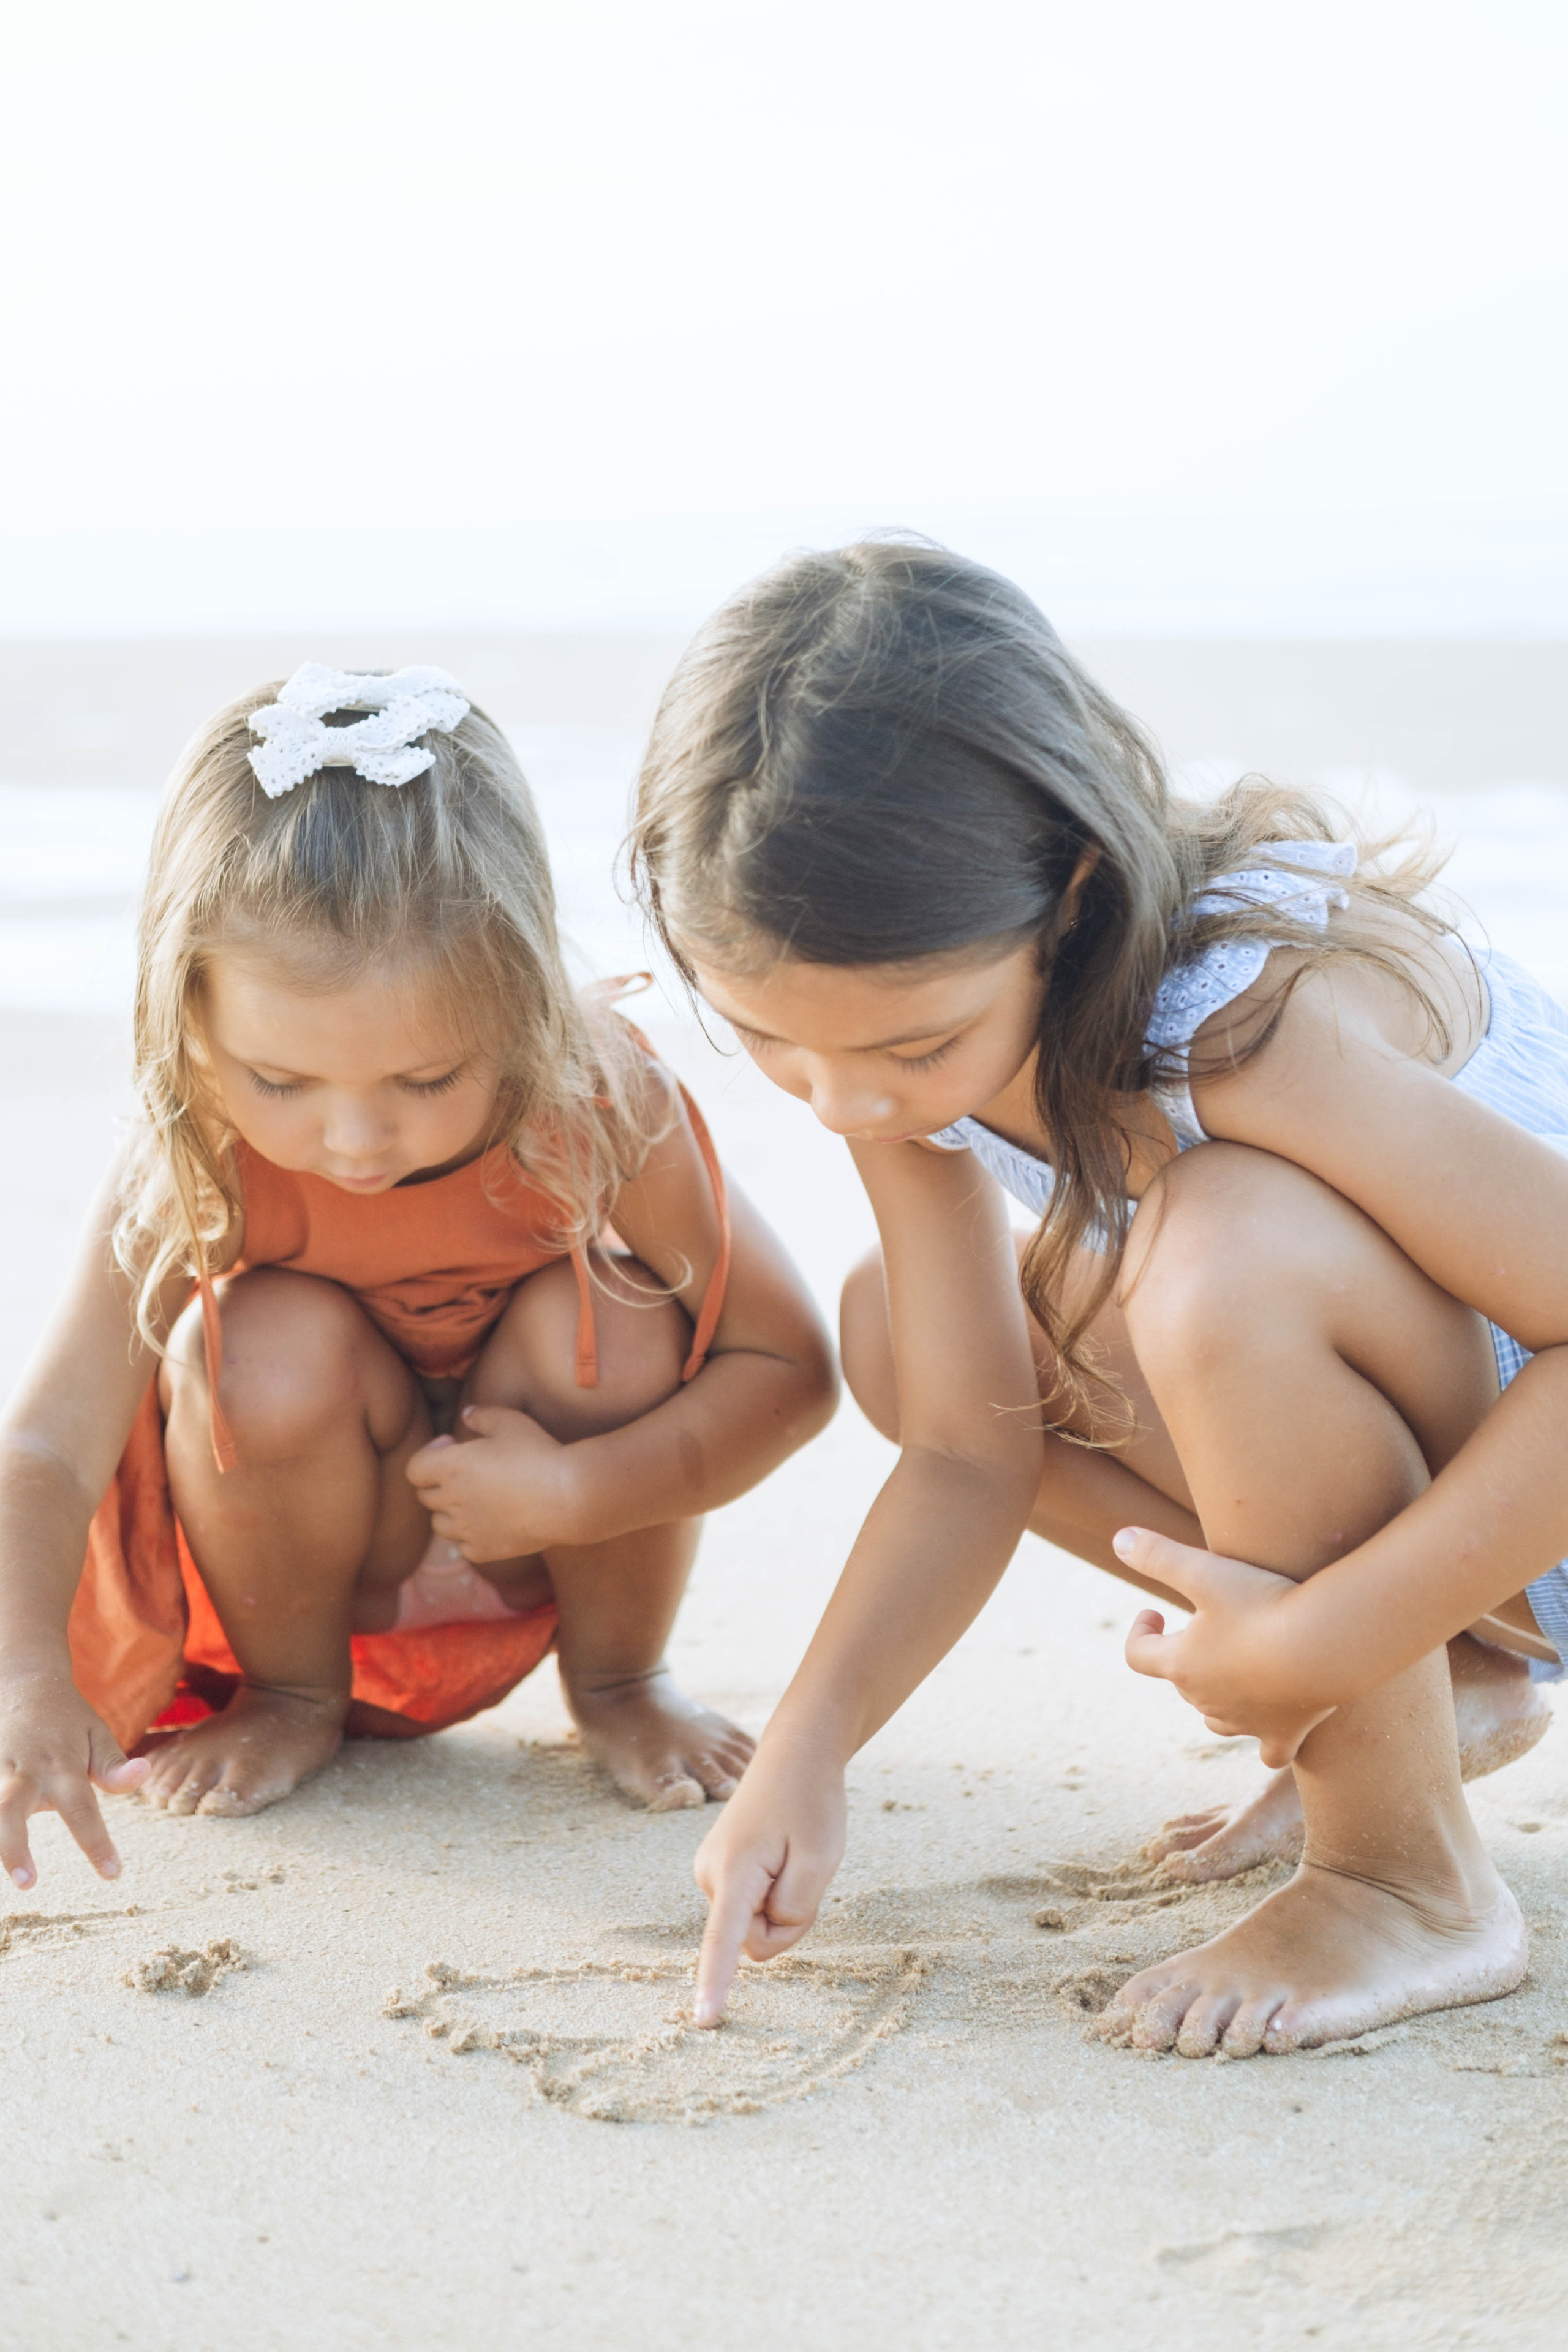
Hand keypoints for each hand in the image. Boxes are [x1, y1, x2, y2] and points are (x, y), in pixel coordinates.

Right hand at [0, 1666, 150, 1887]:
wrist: (24, 1684)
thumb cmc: (68, 1720)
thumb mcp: (97, 1736)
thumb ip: (114, 1766)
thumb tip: (145, 1774)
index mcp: (61, 1767)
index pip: (83, 1811)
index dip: (97, 1844)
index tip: (113, 1874)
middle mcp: (25, 1772)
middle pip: (13, 1811)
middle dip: (15, 1847)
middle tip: (27, 1883)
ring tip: (7, 1877)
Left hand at [405, 1407, 577, 1561]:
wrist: (568, 1498)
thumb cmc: (539, 1453)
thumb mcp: (511, 1422)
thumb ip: (483, 1416)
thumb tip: (467, 1414)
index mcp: (451, 1467)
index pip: (414, 1468)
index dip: (428, 1454)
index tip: (452, 1445)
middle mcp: (452, 1501)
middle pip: (425, 1495)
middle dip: (439, 1481)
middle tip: (468, 1470)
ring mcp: (467, 1529)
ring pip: (439, 1523)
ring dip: (450, 1511)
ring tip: (476, 1499)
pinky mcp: (484, 1551)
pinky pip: (462, 1546)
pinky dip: (469, 1535)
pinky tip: (489, 1522)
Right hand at [691, 1738, 847, 2027]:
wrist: (795, 1754)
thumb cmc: (811, 1803)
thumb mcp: (820, 1859)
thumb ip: (792, 1912)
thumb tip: (758, 1942)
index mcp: (734, 1871)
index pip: (723, 1940)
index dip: (715, 1983)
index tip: (704, 2021)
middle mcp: (710, 1875)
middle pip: (755, 1938)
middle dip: (788, 1918)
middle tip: (806, 1865)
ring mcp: (710, 1874)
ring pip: (754, 1924)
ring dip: (783, 1902)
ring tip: (793, 1853)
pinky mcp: (719, 1873)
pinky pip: (751, 1909)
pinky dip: (774, 1892)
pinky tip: (781, 1855)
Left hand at [1114, 1527, 1335, 1767]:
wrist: (1322, 1645)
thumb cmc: (1262, 1605)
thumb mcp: (1204, 1571)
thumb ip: (1159, 1555)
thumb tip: (1119, 1539)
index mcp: (1182, 1665)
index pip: (1138, 1655)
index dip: (1141, 1632)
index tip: (1155, 1610)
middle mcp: (1207, 1701)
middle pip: (1181, 1684)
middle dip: (1185, 1656)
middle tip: (1207, 1626)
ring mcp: (1246, 1722)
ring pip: (1216, 1720)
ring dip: (1217, 1698)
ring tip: (1232, 1671)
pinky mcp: (1284, 1734)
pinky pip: (1270, 1751)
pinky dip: (1267, 1742)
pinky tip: (1272, 1729)